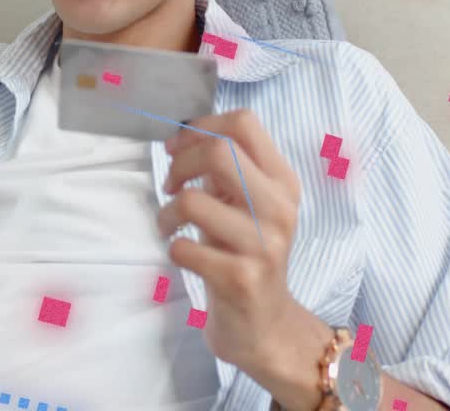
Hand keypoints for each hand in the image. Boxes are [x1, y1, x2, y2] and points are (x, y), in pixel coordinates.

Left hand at [158, 109, 309, 375]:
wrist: (264, 325)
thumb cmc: (245, 254)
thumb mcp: (246, 204)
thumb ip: (228, 169)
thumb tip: (185, 133)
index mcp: (282, 181)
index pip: (244, 124)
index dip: (200, 128)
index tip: (178, 148)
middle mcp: (279, 208)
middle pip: (219, 152)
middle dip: (180, 163)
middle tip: (170, 186)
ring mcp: (263, 244)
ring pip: (193, 200)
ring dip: (167, 213)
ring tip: (169, 226)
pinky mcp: (241, 278)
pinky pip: (184, 247)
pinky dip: (173, 247)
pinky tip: (182, 253)